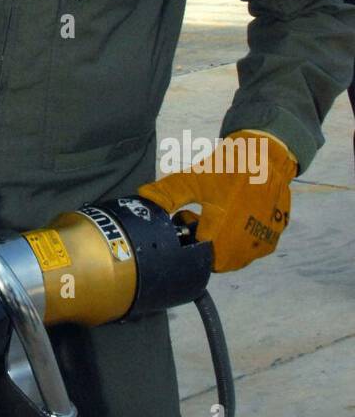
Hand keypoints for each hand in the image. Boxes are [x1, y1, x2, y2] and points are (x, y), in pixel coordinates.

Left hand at [138, 129, 297, 272]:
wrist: (265, 156)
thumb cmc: (227, 169)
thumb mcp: (193, 179)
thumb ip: (167, 193)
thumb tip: (143, 197)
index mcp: (220, 239)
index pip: (197, 256)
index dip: (190, 238)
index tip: (190, 217)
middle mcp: (243, 249)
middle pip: (216, 259)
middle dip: (207, 242)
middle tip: (205, 216)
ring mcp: (261, 245)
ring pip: (235, 256)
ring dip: (225, 242)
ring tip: (222, 213)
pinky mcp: (273, 238)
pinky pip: (252, 248)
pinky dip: (243, 237)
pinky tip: (239, 215)